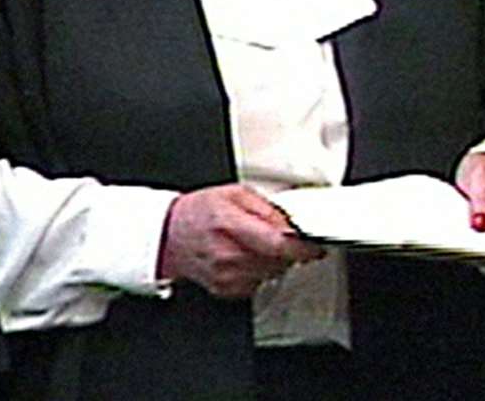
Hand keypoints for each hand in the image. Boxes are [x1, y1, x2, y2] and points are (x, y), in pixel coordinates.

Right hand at [158, 184, 322, 298]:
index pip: (277, 244)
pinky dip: (260, 271)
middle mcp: (227, 255)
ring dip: (275, 261)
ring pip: (271, 274)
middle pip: (278, 261)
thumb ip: (266, 208)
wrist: (170, 235)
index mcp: (230, 224)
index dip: (302, 247)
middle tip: (283, 237)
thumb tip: (290, 224)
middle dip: (289, 250)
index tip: (314, 246)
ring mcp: (226, 276)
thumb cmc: (200, 211)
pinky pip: (258, 283)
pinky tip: (247, 257)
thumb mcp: (234, 193)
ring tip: (258, 243)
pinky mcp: (226, 290)